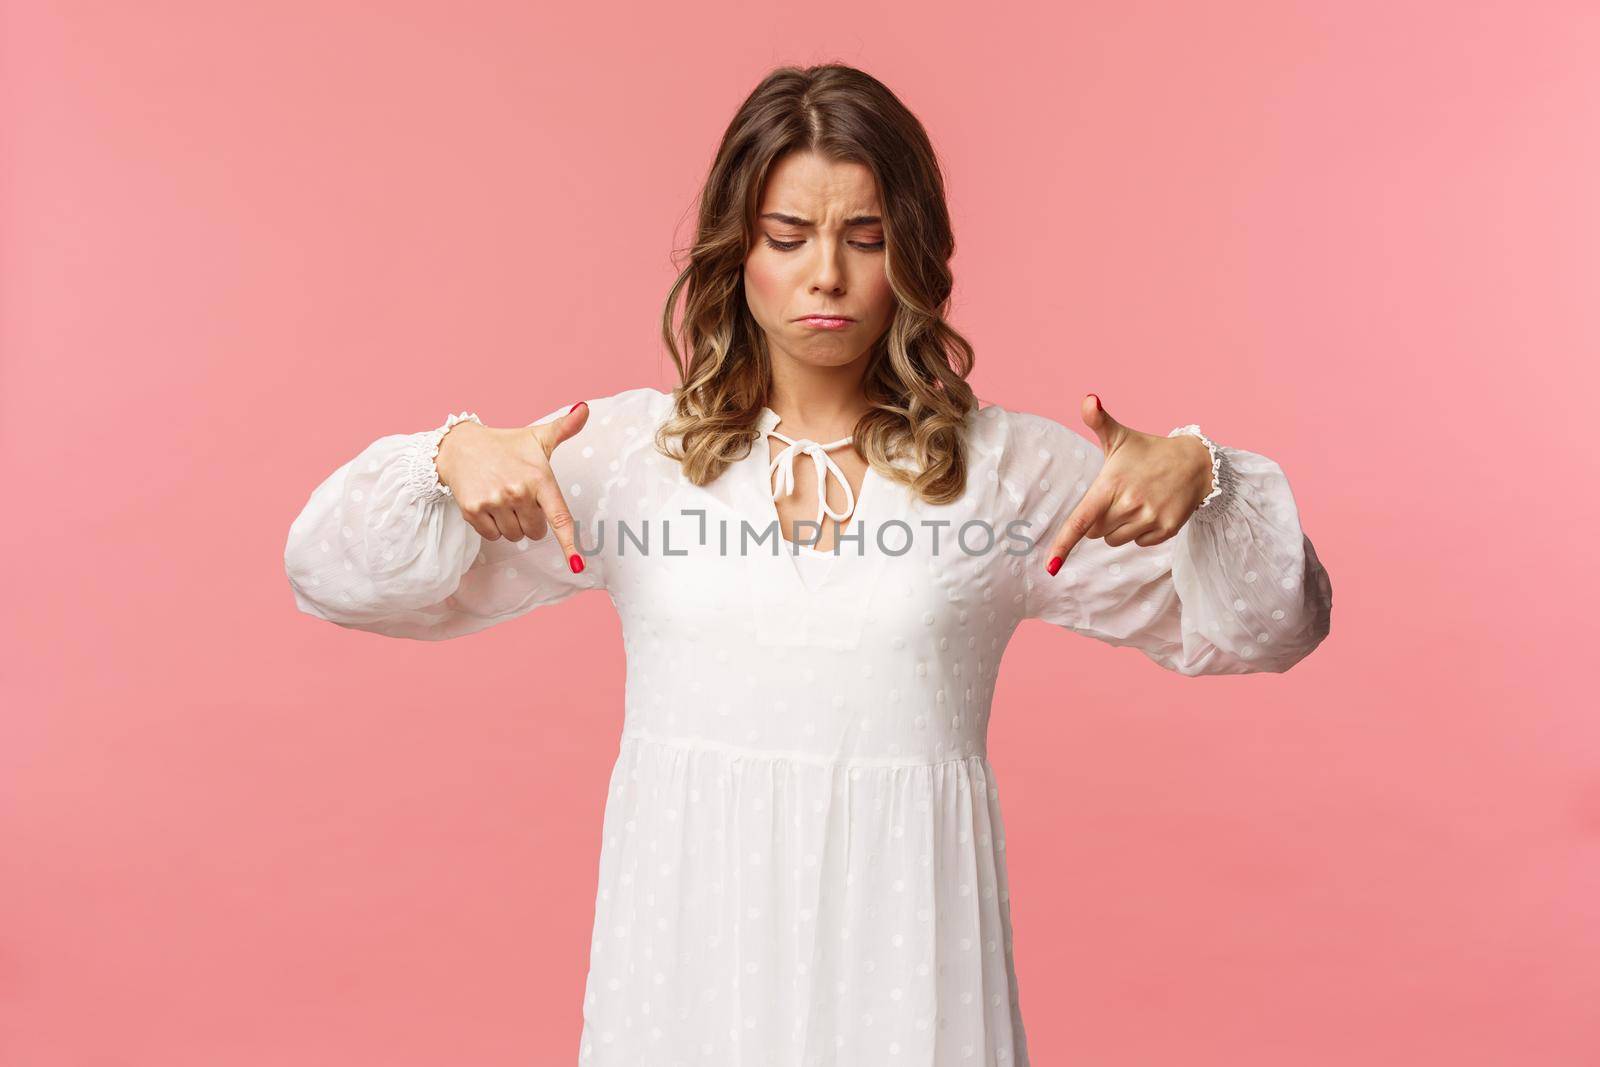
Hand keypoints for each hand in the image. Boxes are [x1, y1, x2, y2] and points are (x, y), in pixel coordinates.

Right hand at [435, 401, 590, 572]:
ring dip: (512, 524)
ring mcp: (494, 501)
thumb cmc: (506, 445)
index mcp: (539, 477)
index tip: (577, 564)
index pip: (559, 516)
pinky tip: (488, 505)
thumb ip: (565, 428)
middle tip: (519, 498)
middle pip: (536, 532)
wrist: (460, 447)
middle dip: (531, 521)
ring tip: (502, 499)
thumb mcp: (537, 437)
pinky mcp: (473, 510)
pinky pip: (493, 536)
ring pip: (515, 536)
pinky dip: (493, 527)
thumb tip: (586, 408)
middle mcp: (518, 491)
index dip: (569, 543)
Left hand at [1042, 393, 1214, 575]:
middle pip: (1095, 532)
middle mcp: (1130, 504)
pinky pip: (1138, 544)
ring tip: (1136, 501)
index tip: (1050, 566)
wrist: (1196, 463)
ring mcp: (1150, 518)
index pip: (1081, 520)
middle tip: (1118, 495)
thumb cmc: (1148, 452)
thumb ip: (1098, 421)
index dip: (1063, 544)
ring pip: (1114, 540)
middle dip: (1099, 518)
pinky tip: (1151, 510)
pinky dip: (1140, 532)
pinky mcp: (1167, 530)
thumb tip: (1088, 399)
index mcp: (1111, 484)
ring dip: (1118, 527)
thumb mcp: (1121, 436)